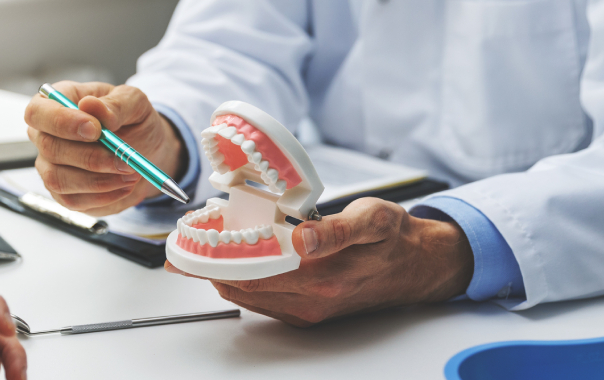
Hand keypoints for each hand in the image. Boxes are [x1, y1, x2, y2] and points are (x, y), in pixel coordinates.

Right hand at [24, 81, 185, 215]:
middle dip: (90, 157)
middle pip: (49, 148)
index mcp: (56, 104)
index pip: (38, 112)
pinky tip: (125, 185)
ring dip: (99, 180)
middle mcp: (45, 135)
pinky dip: (103, 196)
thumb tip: (90, 106)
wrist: (145, 152)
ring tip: (130, 173)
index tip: (96, 130)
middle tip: (124, 159)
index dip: (62, 122)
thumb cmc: (133, 121)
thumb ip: (116, 104)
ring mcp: (50, 166)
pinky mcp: (62, 193)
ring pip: (58, 179)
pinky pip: (73, 200)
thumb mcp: (135, 103)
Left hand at [166, 198, 474, 326]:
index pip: (250, 270)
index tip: (188, 243)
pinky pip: (262, 302)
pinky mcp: (308, 313)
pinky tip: (233, 265)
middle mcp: (311, 299)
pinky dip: (241, 283)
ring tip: (201, 252)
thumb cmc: (394, 238)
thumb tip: (303, 238)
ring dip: (221, 276)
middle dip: (209, 266)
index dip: (214, 257)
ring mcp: (308, 309)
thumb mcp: (372, 219)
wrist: (419, 266)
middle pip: (241, 286)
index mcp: (321, 275)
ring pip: (248, 296)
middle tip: (184, 245)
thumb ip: (336, 229)